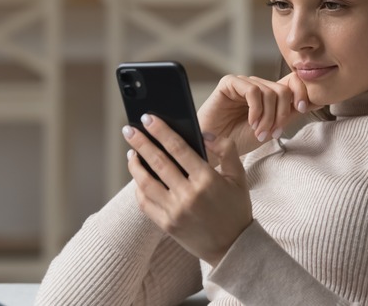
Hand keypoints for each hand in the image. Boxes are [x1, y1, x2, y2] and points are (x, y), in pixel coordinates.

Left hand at [124, 113, 251, 266]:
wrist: (232, 248)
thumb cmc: (236, 209)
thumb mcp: (238, 176)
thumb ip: (226, 150)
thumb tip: (204, 133)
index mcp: (207, 179)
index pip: (178, 148)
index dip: (160, 131)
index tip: (148, 118)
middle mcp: (188, 195)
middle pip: (157, 162)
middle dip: (140, 142)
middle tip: (129, 129)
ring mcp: (175, 211)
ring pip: (146, 182)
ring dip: (135, 164)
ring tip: (131, 152)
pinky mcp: (166, 224)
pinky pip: (145, 202)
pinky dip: (138, 187)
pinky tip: (138, 176)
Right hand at [197, 72, 320, 154]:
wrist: (214, 149)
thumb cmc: (239, 140)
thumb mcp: (271, 127)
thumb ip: (289, 113)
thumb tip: (315, 100)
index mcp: (269, 94)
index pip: (293, 82)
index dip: (302, 92)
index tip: (302, 109)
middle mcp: (258, 85)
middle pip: (283, 89)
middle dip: (281, 114)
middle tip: (273, 133)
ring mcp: (243, 83)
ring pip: (270, 92)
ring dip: (268, 117)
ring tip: (259, 132)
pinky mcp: (229, 84)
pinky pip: (253, 91)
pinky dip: (256, 110)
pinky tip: (251, 122)